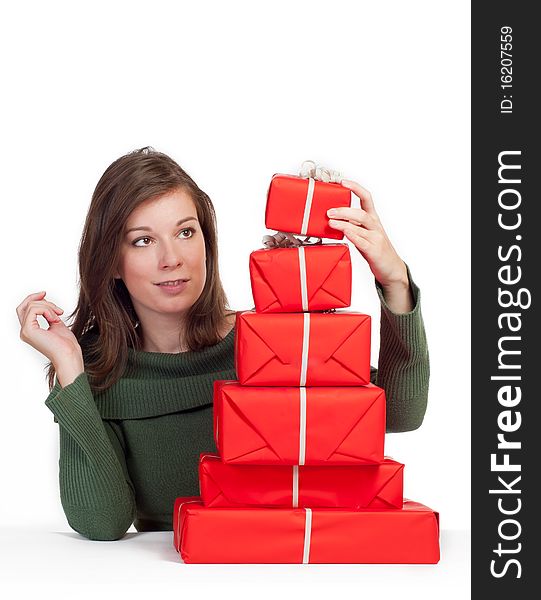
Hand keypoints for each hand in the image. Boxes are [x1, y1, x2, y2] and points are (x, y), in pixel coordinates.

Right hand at [17, 291, 82, 367]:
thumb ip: (49, 314)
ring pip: (31, 306)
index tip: (45, 294)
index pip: (24, 309)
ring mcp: (25, 331)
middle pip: (23, 306)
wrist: (69, 354)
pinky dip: (47, 310)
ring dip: (48, 306)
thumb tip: (43, 300)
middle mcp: (25, 331)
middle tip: (51, 300)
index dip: (33, 299)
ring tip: (58, 316)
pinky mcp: (29, 330)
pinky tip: (55, 319)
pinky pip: (34, 310)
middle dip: (37, 298)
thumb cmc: (66, 343)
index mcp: (30, 330)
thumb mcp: (56, 323)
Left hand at [328, 179, 412, 312]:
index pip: (366, 198)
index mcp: (373, 219)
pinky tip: (344, 233)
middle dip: (344, 210)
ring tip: (331, 221)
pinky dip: (353, 235)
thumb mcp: (364, 234)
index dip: (355, 188)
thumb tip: (334, 217)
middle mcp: (376, 226)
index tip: (343, 182)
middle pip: (361, 212)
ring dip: (344, 222)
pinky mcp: (374, 251)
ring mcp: (376, 238)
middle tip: (329, 211)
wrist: (391, 269)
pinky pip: (362, 241)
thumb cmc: (375, 250)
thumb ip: (352, 225)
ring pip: (360, 226)